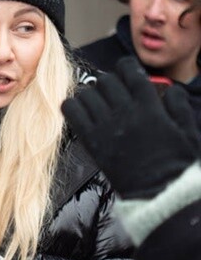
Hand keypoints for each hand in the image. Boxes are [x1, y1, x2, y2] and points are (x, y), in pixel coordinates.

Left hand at [61, 55, 200, 198]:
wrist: (157, 191)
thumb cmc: (174, 164)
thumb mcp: (188, 130)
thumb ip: (179, 105)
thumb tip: (171, 90)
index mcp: (150, 106)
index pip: (130, 72)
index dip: (126, 68)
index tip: (124, 71)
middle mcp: (125, 112)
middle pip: (106, 81)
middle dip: (108, 82)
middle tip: (110, 91)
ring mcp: (105, 126)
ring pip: (87, 94)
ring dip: (89, 94)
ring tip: (94, 102)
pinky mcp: (91, 140)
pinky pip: (72, 112)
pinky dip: (71, 107)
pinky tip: (78, 110)